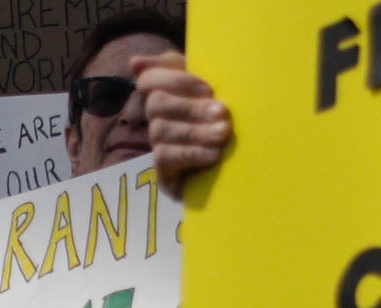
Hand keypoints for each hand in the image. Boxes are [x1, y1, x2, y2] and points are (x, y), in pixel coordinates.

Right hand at [134, 51, 232, 197]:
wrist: (246, 168)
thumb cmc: (227, 120)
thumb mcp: (213, 88)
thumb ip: (181, 68)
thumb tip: (134, 63)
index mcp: (168, 92)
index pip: (149, 78)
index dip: (175, 80)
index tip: (209, 88)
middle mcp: (157, 118)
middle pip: (155, 103)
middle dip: (190, 107)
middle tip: (222, 112)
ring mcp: (158, 146)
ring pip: (160, 130)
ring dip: (195, 131)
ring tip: (223, 134)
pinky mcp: (163, 173)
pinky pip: (165, 157)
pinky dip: (191, 153)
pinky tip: (214, 154)